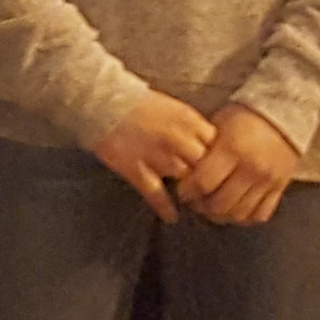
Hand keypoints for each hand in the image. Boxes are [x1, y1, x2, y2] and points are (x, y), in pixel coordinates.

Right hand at [90, 92, 218, 217]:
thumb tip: (210, 145)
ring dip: (186, 188)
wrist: (104, 102)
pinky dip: (165, 208)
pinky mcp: (135, 169)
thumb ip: (192, 125)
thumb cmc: (139, 104)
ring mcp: (155, 155)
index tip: (214, 162)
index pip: (215, 143)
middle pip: (202, 163)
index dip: (215, 154)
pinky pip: (156, 194)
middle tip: (202, 182)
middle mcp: (175, 137)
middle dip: (202, 172)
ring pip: (182, 179)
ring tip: (188, 197)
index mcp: (186, 119)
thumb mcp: (173, 106)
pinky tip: (172, 217)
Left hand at [174, 108, 300, 225]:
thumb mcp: (218, 125)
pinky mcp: (280, 187)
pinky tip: (235, 209)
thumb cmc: (244, 117)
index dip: (187, 191)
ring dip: (221, 215)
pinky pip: (260, 214)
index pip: (203, 182)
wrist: (285, 110)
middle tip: (195, 201)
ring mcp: (267, 180)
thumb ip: (203, 151)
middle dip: (201, 206)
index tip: (182, 190)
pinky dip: (245, 217)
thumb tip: (185, 173)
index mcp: (232, 149)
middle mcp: (251, 167)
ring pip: (239, 214)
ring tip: (212, 207)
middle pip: (219, 204)